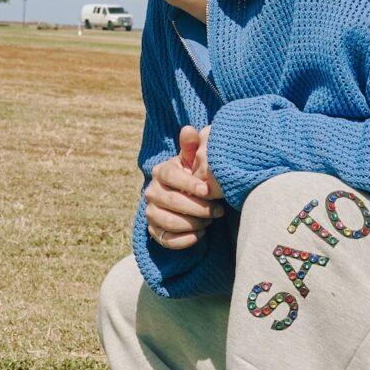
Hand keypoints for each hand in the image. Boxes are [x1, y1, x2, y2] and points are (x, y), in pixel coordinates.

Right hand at [145, 125, 225, 250]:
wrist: (185, 197)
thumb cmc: (193, 176)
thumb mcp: (194, 160)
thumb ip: (192, 146)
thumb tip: (189, 129)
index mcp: (161, 171)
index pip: (170, 175)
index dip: (189, 184)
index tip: (208, 191)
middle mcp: (151, 191)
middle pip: (171, 201)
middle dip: (197, 207)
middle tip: (218, 211)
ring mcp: (150, 212)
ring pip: (168, 221)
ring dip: (193, 223)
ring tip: (210, 221)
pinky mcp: (154, 231)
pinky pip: (166, 239)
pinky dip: (185, 240)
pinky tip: (200, 234)